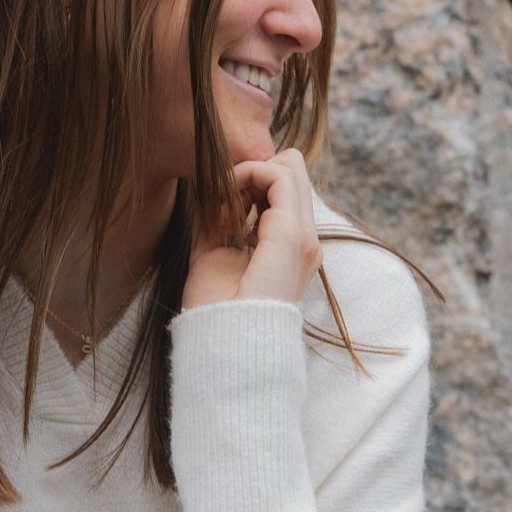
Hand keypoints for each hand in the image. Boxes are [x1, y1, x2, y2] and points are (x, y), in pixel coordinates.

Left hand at [181, 148, 322, 311]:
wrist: (226, 343)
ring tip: (221, 197)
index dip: (250, 183)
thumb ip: (215, 223)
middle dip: (252, 172)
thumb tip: (208, 191)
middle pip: (290, 172)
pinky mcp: (292, 234)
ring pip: (288, 168)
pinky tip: (225, 197)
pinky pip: (278, 176)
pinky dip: (247, 175)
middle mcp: (303, 240)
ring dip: (248, 172)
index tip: (218, 202)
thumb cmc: (216, 311)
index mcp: (290, 248)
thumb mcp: (213, 254)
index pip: (282, 191)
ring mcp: (303, 237)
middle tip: (220, 194)